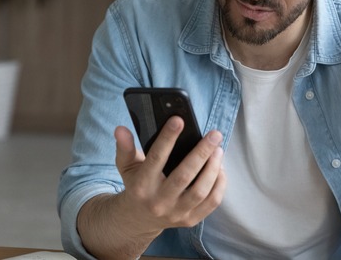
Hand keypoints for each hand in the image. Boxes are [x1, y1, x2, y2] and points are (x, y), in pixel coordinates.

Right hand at [114, 118, 226, 235]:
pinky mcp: (190, 220)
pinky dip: (219, 184)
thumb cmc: (136, 186)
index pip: (156, 159)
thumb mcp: (126, 167)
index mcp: (141, 186)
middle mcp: (159, 202)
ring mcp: (176, 213)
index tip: (179, 120)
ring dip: (213, 168)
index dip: (167, 138)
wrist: (139, 219)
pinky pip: (211, 203)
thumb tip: (120, 129)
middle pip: (184, 176)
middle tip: (215, 134)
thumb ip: (124, 148)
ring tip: (218, 150)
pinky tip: (220, 168)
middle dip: (202, 152)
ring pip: (200, 191)